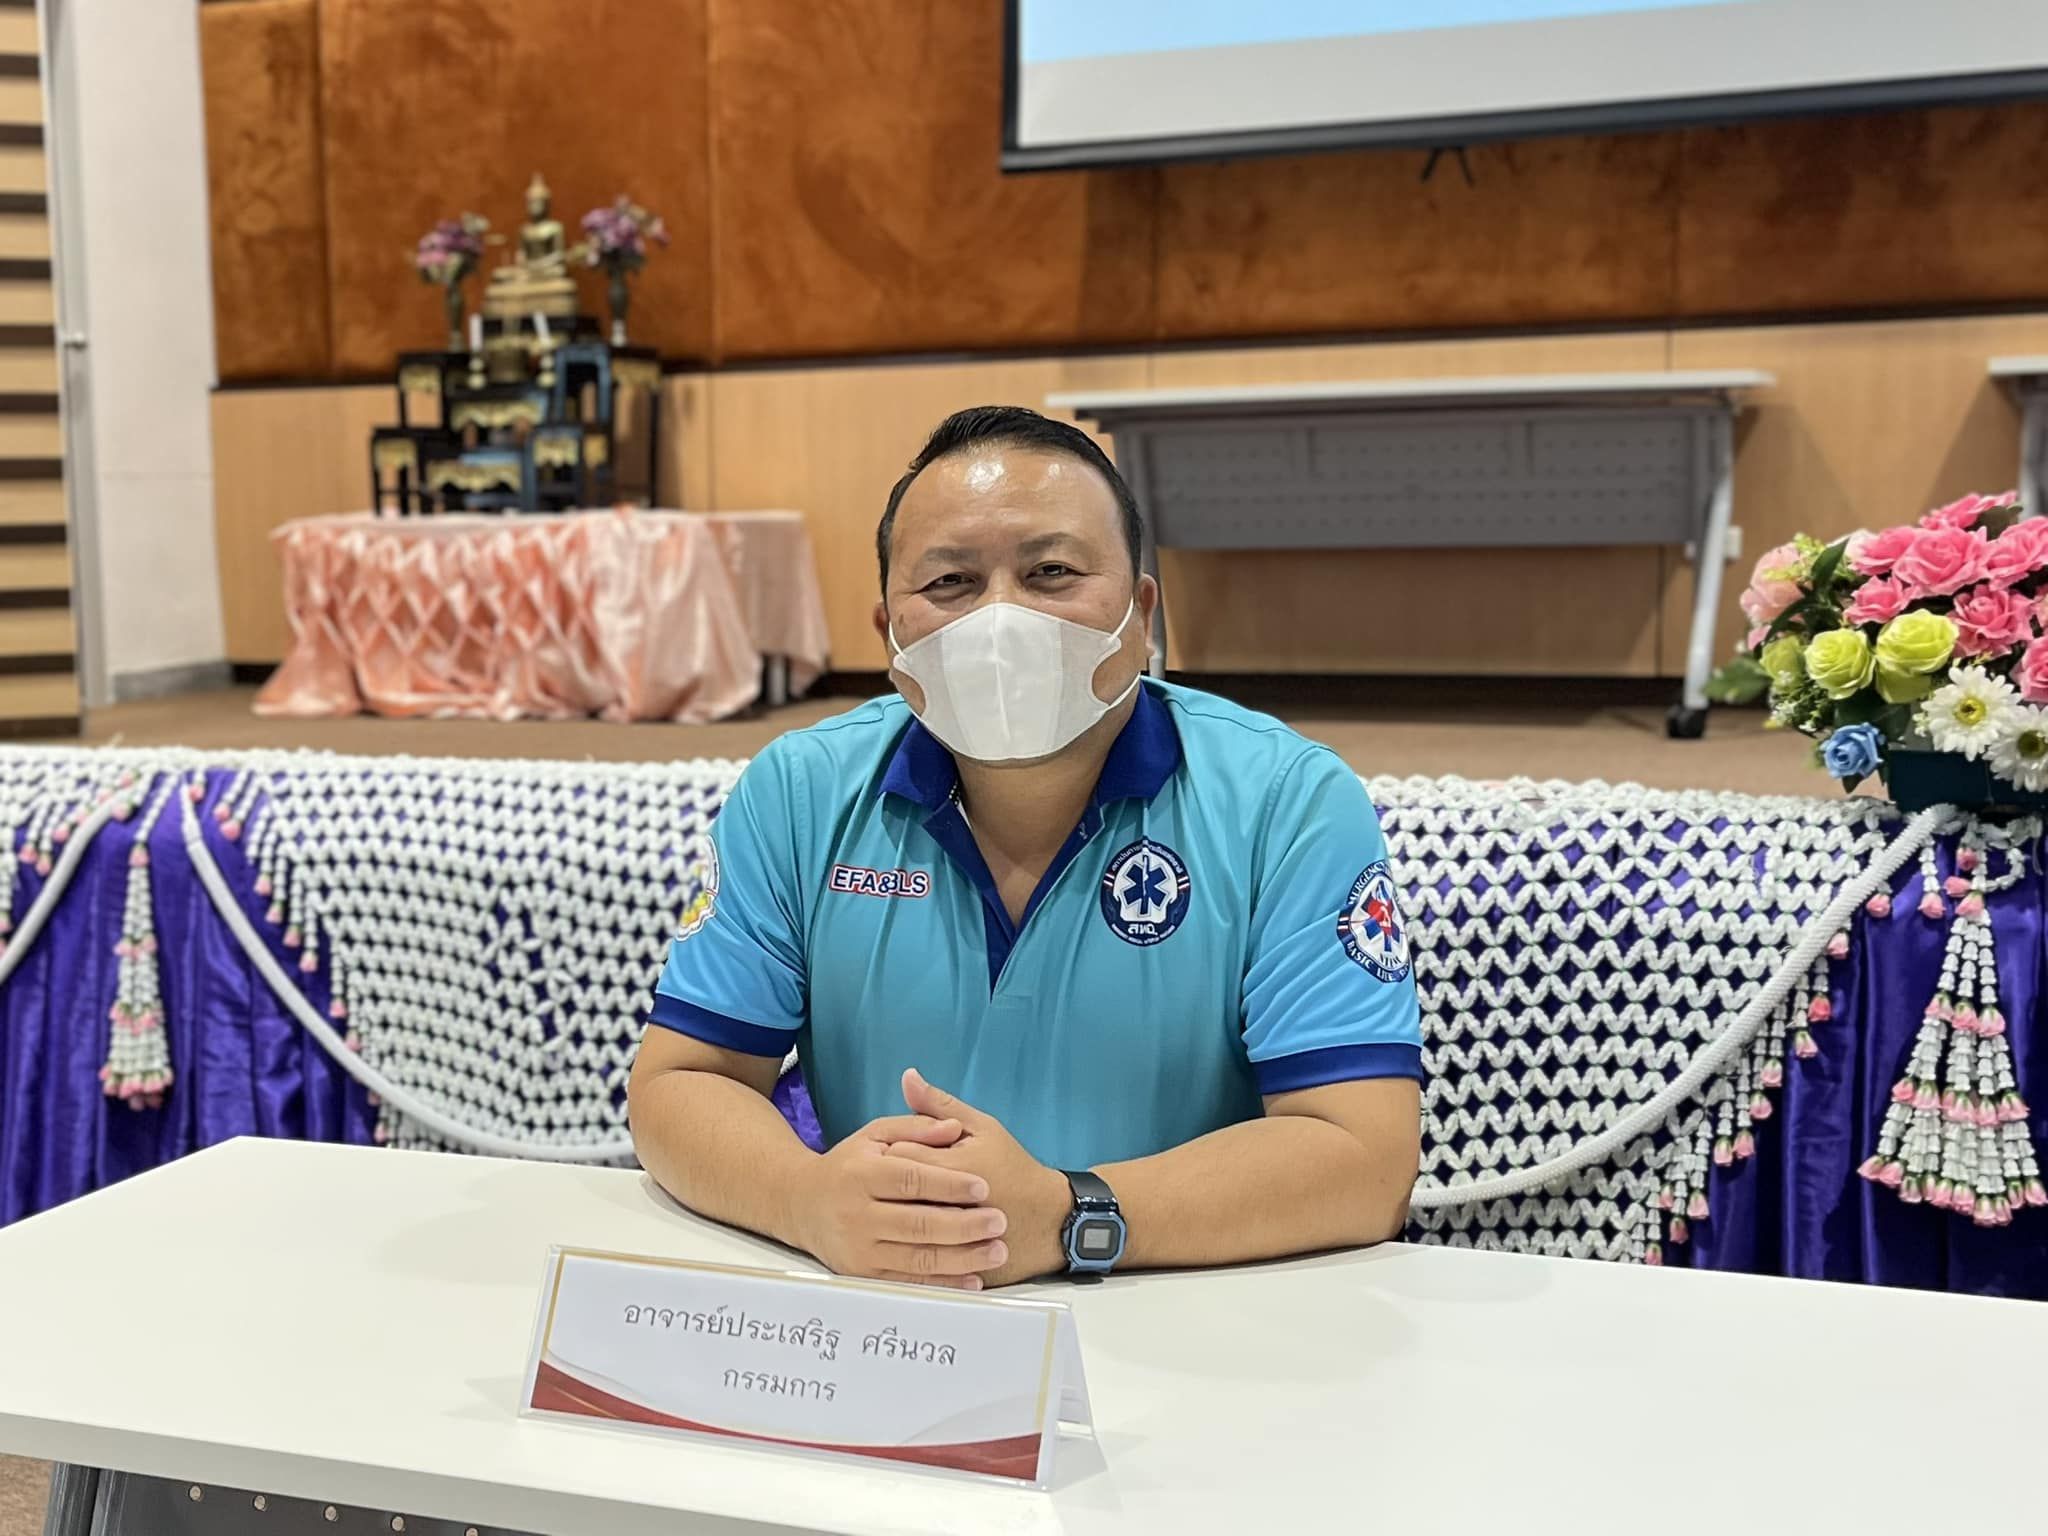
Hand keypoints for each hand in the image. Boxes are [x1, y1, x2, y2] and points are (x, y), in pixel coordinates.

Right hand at [791, 1112, 1010, 1289]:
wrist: (801, 1202)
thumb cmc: (848, 1165)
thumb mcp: (874, 1135)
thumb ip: (915, 1127)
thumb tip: (953, 1128)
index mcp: (860, 1174)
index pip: (911, 1180)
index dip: (949, 1184)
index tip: (983, 1187)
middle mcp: (856, 1214)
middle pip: (917, 1224)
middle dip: (964, 1226)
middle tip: (999, 1221)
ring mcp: (858, 1248)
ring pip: (917, 1258)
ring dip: (962, 1258)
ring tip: (996, 1251)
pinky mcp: (862, 1273)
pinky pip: (908, 1282)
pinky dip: (943, 1284)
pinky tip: (972, 1279)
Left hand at [884, 1070, 1068, 1287]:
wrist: (1049, 1220)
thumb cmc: (1013, 1168)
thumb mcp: (983, 1128)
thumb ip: (940, 1106)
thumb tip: (908, 1077)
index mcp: (952, 1170)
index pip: (897, 1157)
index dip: (889, 1151)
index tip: (891, 1149)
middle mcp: (948, 1208)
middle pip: (892, 1195)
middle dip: (885, 1186)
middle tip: (889, 1181)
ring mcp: (950, 1242)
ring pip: (901, 1229)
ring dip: (894, 1216)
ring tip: (897, 1205)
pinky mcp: (952, 1266)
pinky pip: (917, 1260)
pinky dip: (908, 1246)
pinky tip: (909, 1233)